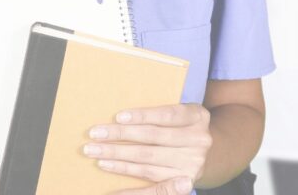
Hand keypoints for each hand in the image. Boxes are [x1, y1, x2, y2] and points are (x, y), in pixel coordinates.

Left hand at [83, 103, 211, 194]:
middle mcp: (200, 140)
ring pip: (148, 160)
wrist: (202, 151)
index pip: (167, 115)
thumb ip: (159, 114)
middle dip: (121, 135)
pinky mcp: (184, 182)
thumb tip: (120, 116)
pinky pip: (152, 184)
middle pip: (153, 137)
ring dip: (117, 157)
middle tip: (95, 134)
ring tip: (95, 152)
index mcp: (198, 116)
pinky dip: (129, 183)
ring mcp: (193, 163)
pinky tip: (111, 178)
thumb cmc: (180, 126)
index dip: (142, 116)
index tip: (118, 117)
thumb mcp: (179, 113)